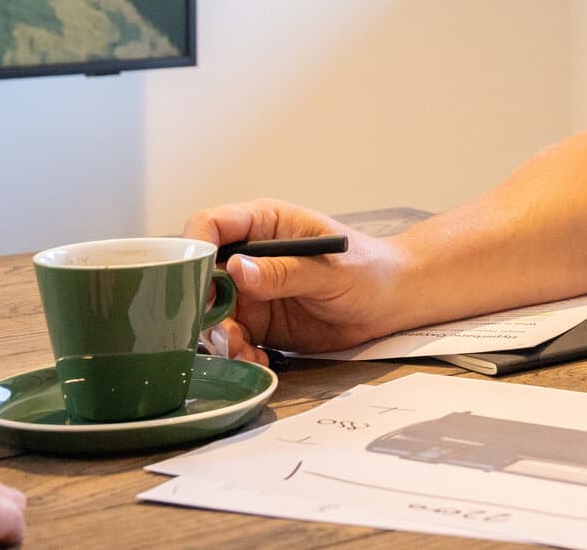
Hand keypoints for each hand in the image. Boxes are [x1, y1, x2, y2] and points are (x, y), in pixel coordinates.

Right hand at [182, 200, 409, 361]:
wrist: (391, 302)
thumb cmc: (368, 268)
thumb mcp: (329, 269)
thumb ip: (284, 272)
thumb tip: (236, 270)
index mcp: (265, 224)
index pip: (211, 225)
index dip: (195, 249)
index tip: (200, 282)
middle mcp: (250, 256)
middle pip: (202, 274)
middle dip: (203, 304)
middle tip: (223, 328)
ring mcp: (252, 292)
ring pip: (213, 312)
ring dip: (222, 336)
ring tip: (246, 351)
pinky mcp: (259, 323)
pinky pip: (233, 339)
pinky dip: (238, 353)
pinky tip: (258, 361)